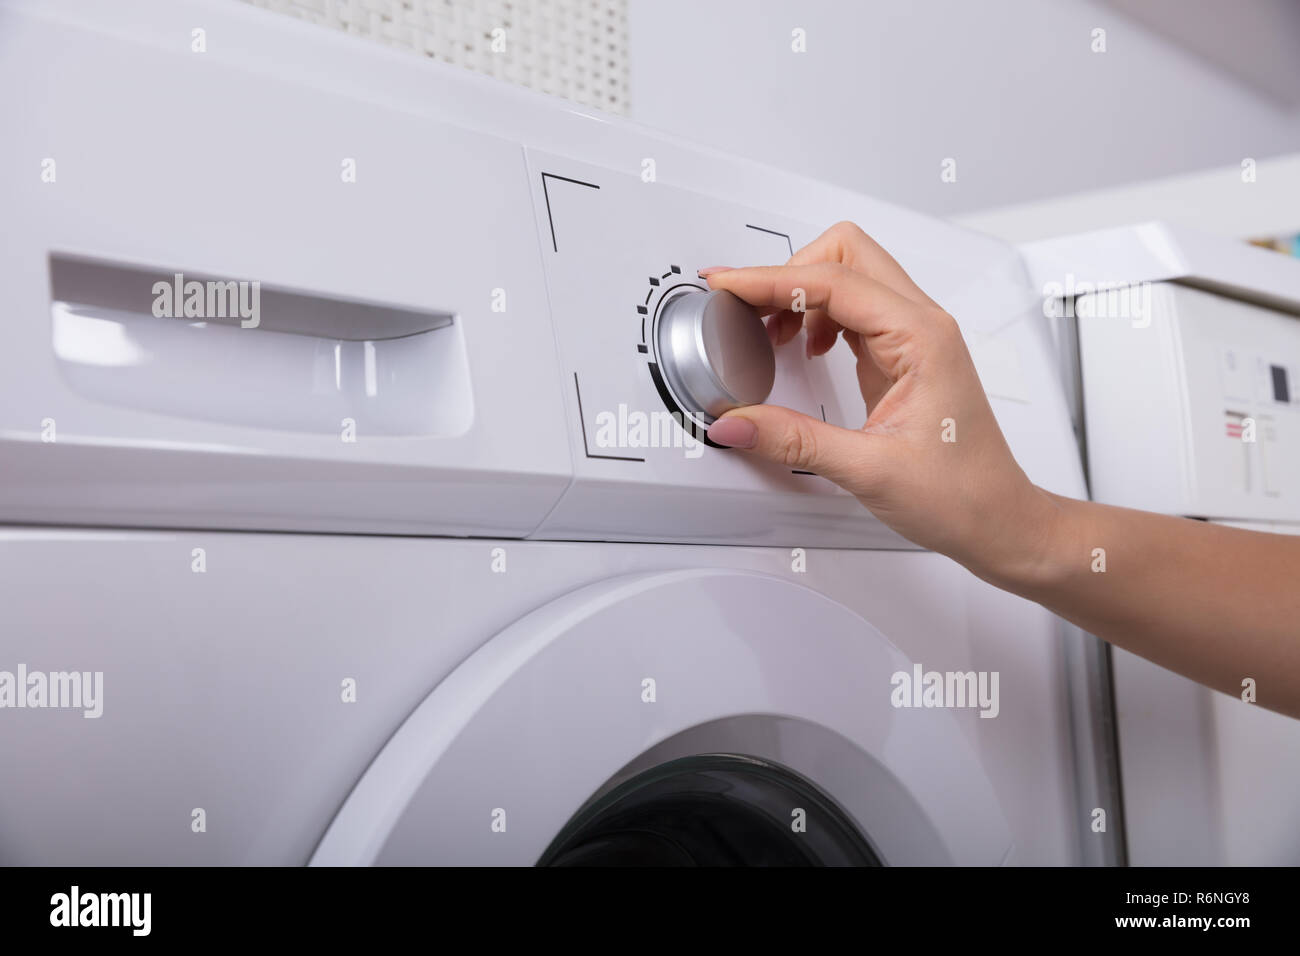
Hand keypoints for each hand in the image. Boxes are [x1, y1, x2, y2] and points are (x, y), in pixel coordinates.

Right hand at [702, 221, 1059, 583]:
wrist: (999, 520)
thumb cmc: (963, 494)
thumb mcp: (868, 470)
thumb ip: (793, 441)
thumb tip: (736, 422)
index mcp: (922, 338)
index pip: (832, 281)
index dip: (771, 279)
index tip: (727, 285)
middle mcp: (921, 326)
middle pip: (844, 255)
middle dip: (788, 271)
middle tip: (743, 304)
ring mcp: (914, 337)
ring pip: (848, 278)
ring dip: (801, 293)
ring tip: (767, 332)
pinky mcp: (903, 356)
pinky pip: (853, 311)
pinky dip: (816, 317)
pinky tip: (803, 349)